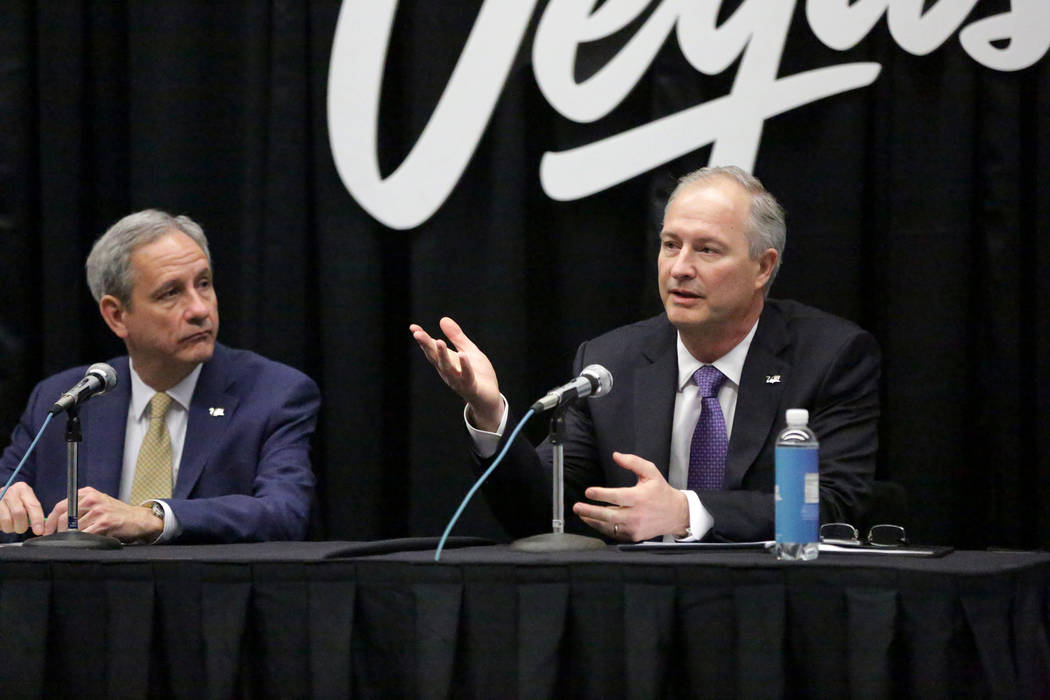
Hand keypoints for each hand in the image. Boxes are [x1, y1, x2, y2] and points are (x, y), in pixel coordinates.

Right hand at [0, 481, 45, 534]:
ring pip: (6, 520)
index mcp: (23, 489)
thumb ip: (34, 512)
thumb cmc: (18, 501)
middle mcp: (10, 492)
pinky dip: (3, 527)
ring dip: (11, 528)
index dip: (37, 520)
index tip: (39, 531)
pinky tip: (5, 523)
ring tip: (12, 526)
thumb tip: (40, 528)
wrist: (1, 496)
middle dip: (22, 526)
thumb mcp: (27, 500)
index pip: (33, 506)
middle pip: (18, 513)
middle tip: (22, 529)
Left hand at [43, 487, 163, 542]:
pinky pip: (86, 534)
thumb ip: (79, 508)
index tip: (46, 530)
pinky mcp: (104, 522)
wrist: (138, 519)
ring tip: (81, 538)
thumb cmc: (116, 513)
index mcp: (88, 493)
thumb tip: (57, 521)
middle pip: (65, 517)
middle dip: (60, 531)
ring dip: (74, 537)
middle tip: (60, 538)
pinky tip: (90, 538)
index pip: (61, 506)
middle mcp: (92, 499)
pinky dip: (84, 539)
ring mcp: (98, 510)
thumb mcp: (97, 504)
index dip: (51, 520)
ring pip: (74, 528)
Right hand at [409, 317, 502, 430]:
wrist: (489, 398)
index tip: (413, 327)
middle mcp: (448, 371)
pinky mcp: (470, 386)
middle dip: (426, 346)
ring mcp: (458, 380)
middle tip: (417, 334)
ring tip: (439, 341)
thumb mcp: (468, 350)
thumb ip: (456, 336)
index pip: (431, 349)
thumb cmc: (478, 373)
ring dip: (442, 355)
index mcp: (446, 361)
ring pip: (447, 367)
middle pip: (435, 357)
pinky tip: (462, 355)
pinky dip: (464, 366)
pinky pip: (466, 375)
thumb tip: (442, 319)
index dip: (422, 339)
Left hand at [573, 452, 689, 541]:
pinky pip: (614, 533)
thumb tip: (616, 455)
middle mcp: (637, 514)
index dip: (601, 494)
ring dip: (593, 520)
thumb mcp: (651, 472)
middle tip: (577, 507)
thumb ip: (633, 462)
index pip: (617, 496)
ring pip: (609, 526)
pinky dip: (602, 528)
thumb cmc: (661, 492)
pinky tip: (594, 521)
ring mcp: (635, 527)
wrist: (675, 514)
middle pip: (609, 515)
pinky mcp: (634, 536)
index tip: (588, 492)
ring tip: (582, 514)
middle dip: (591, 511)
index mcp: (640, 498)